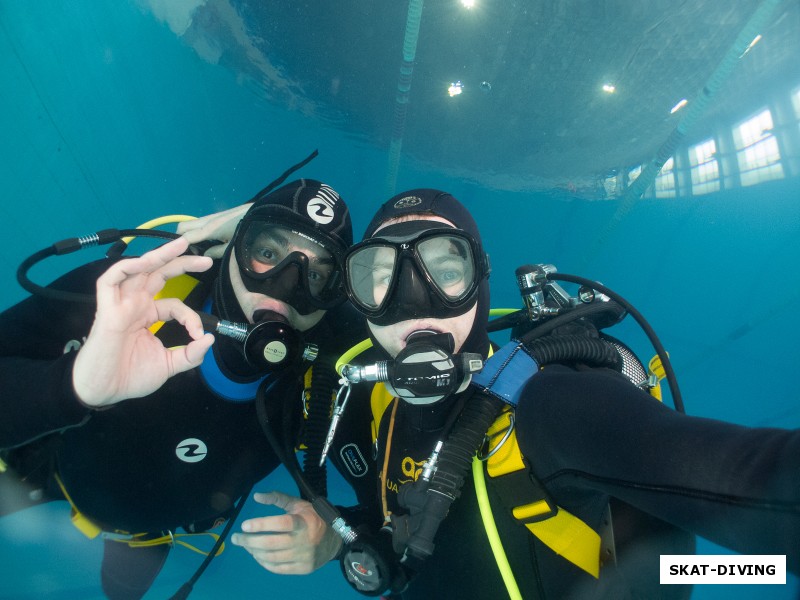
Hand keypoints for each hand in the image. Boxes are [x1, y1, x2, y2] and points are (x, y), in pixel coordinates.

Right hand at [72, 237, 214, 406]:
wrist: (104, 391)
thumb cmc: (130, 377)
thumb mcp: (169, 365)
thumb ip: (190, 354)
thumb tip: (210, 339)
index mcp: (148, 315)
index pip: (175, 305)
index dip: (191, 317)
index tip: (199, 335)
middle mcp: (136, 304)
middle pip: (159, 274)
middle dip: (182, 263)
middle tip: (206, 260)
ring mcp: (121, 304)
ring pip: (138, 269)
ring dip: (159, 255)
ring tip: (181, 244)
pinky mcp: (106, 308)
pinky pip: (111, 280)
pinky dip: (126, 268)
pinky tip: (143, 262)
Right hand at [176, 203, 251, 258]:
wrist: (261, 214)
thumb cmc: (248, 232)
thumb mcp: (233, 246)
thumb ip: (216, 252)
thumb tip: (203, 256)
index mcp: (209, 229)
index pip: (185, 237)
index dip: (180, 248)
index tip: (180, 258)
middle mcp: (206, 221)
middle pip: (182, 226)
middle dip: (179, 238)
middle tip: (186, 252)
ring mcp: (211, 217)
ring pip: (190, 223)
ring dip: (188, 234)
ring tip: (195, 249)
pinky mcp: (216, 215)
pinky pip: (199, 223)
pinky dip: (196, 231)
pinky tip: (205, 241)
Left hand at [231, 491, 342, 574]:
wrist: (335, 540)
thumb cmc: (313, 518)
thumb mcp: (299, 504)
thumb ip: (278, 498)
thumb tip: (256, 496)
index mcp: (303, 522)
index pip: (281, 524)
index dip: (261, 524)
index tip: (244, 524)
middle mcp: (304, 540)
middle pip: (271, 544)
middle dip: (249, 541)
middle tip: (236, 538)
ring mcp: (303, 557)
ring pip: (272, 557)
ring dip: (254, 551)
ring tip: (245, 545)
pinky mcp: (303, 569)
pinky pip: (278, 568)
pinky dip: (264, 562)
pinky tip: (257, 555)